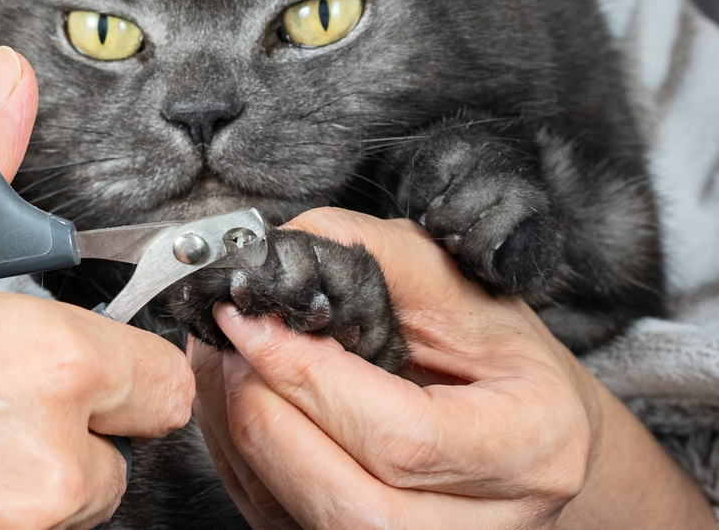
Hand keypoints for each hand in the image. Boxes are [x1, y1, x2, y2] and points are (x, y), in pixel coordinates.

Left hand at [191, 207, 713, 529]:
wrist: (528, 424)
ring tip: (226, 361)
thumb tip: (283, 253)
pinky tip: (234, 397)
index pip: (402, 437)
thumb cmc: (495, 352)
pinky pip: (279, 518)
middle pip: (350, 503)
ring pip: (307, 521)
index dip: (309, 379)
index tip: (251, 320)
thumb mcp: (457, 285)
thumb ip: (375, 259)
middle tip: (228, 341)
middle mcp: (484, 522)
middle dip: (265, 413)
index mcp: (530, 447)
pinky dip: (239, 456)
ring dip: (241, 434)